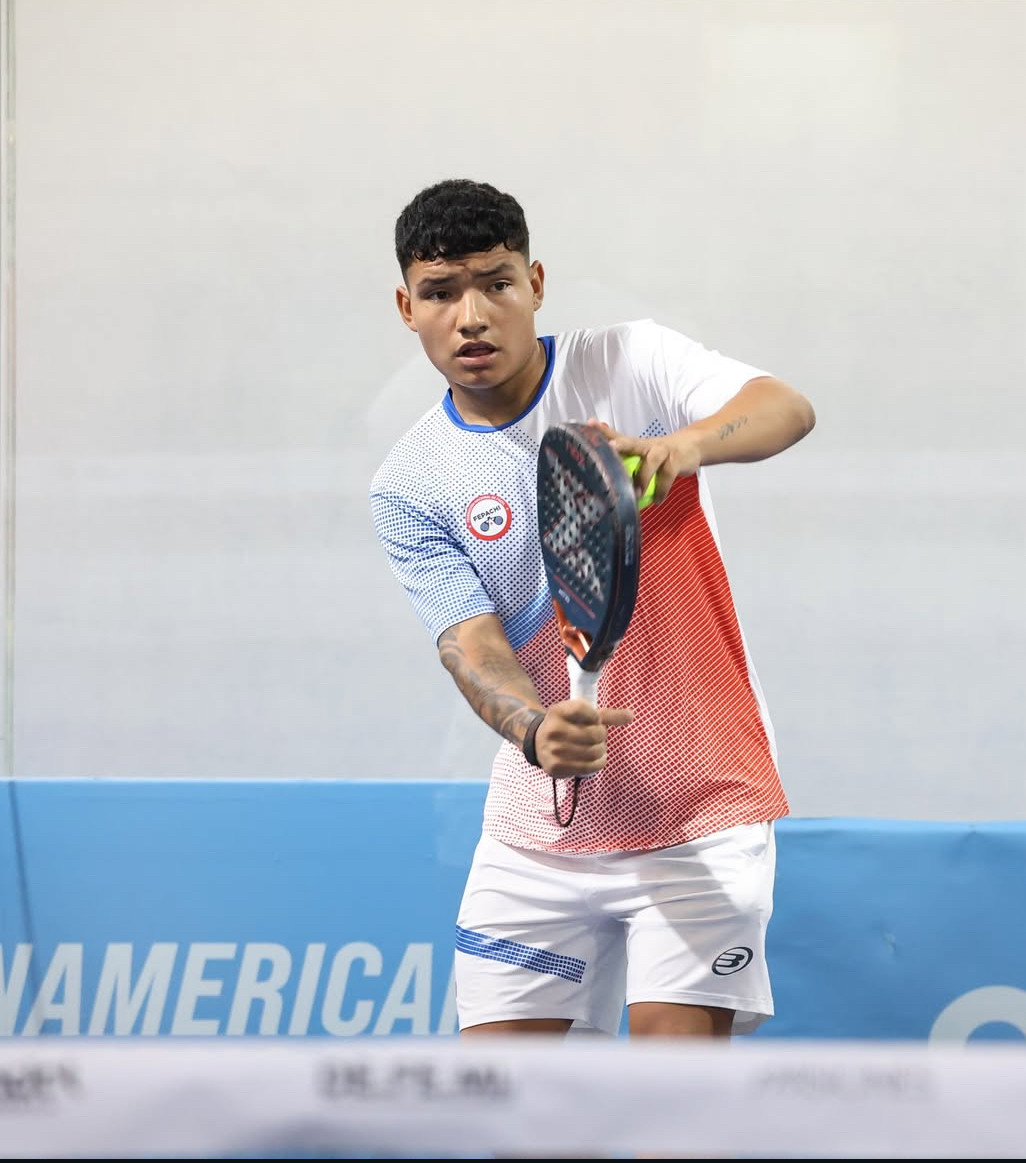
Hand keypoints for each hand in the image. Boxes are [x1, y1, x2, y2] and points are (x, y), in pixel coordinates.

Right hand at [533, 699, 633, 778]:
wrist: (538, 743)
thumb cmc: (567, 726)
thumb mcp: (581, 715)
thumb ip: (606, 715)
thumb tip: (631, 715)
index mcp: (558, 711)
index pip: (588, 712)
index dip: (597, 717)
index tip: (594, 720)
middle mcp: (553, 730)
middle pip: (595, 734)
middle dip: (602, 735)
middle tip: (597, 736)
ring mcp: (553, 750)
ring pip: (594, 752)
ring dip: (601, 750)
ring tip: (597, 747)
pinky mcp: (556, 767)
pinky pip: (588, 767)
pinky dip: (599, 763)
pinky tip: (596, 758)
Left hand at [585, 418, 700, 507]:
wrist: (690, 446)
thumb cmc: (660, 453)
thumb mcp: (643, 454)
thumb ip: (627, 463)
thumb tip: (607, 481)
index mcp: (635, 445)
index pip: (616, 436)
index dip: (603, 431)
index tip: (590, 424)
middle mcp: (646, 445)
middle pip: (631, 443)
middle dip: (620, 445)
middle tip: (610, 448)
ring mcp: (662, 451)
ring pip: (651, 460)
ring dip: (643, 476)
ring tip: (637, 494)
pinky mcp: (676, 461)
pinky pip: (668, 476)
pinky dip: (662, 489)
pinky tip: (657, 500)